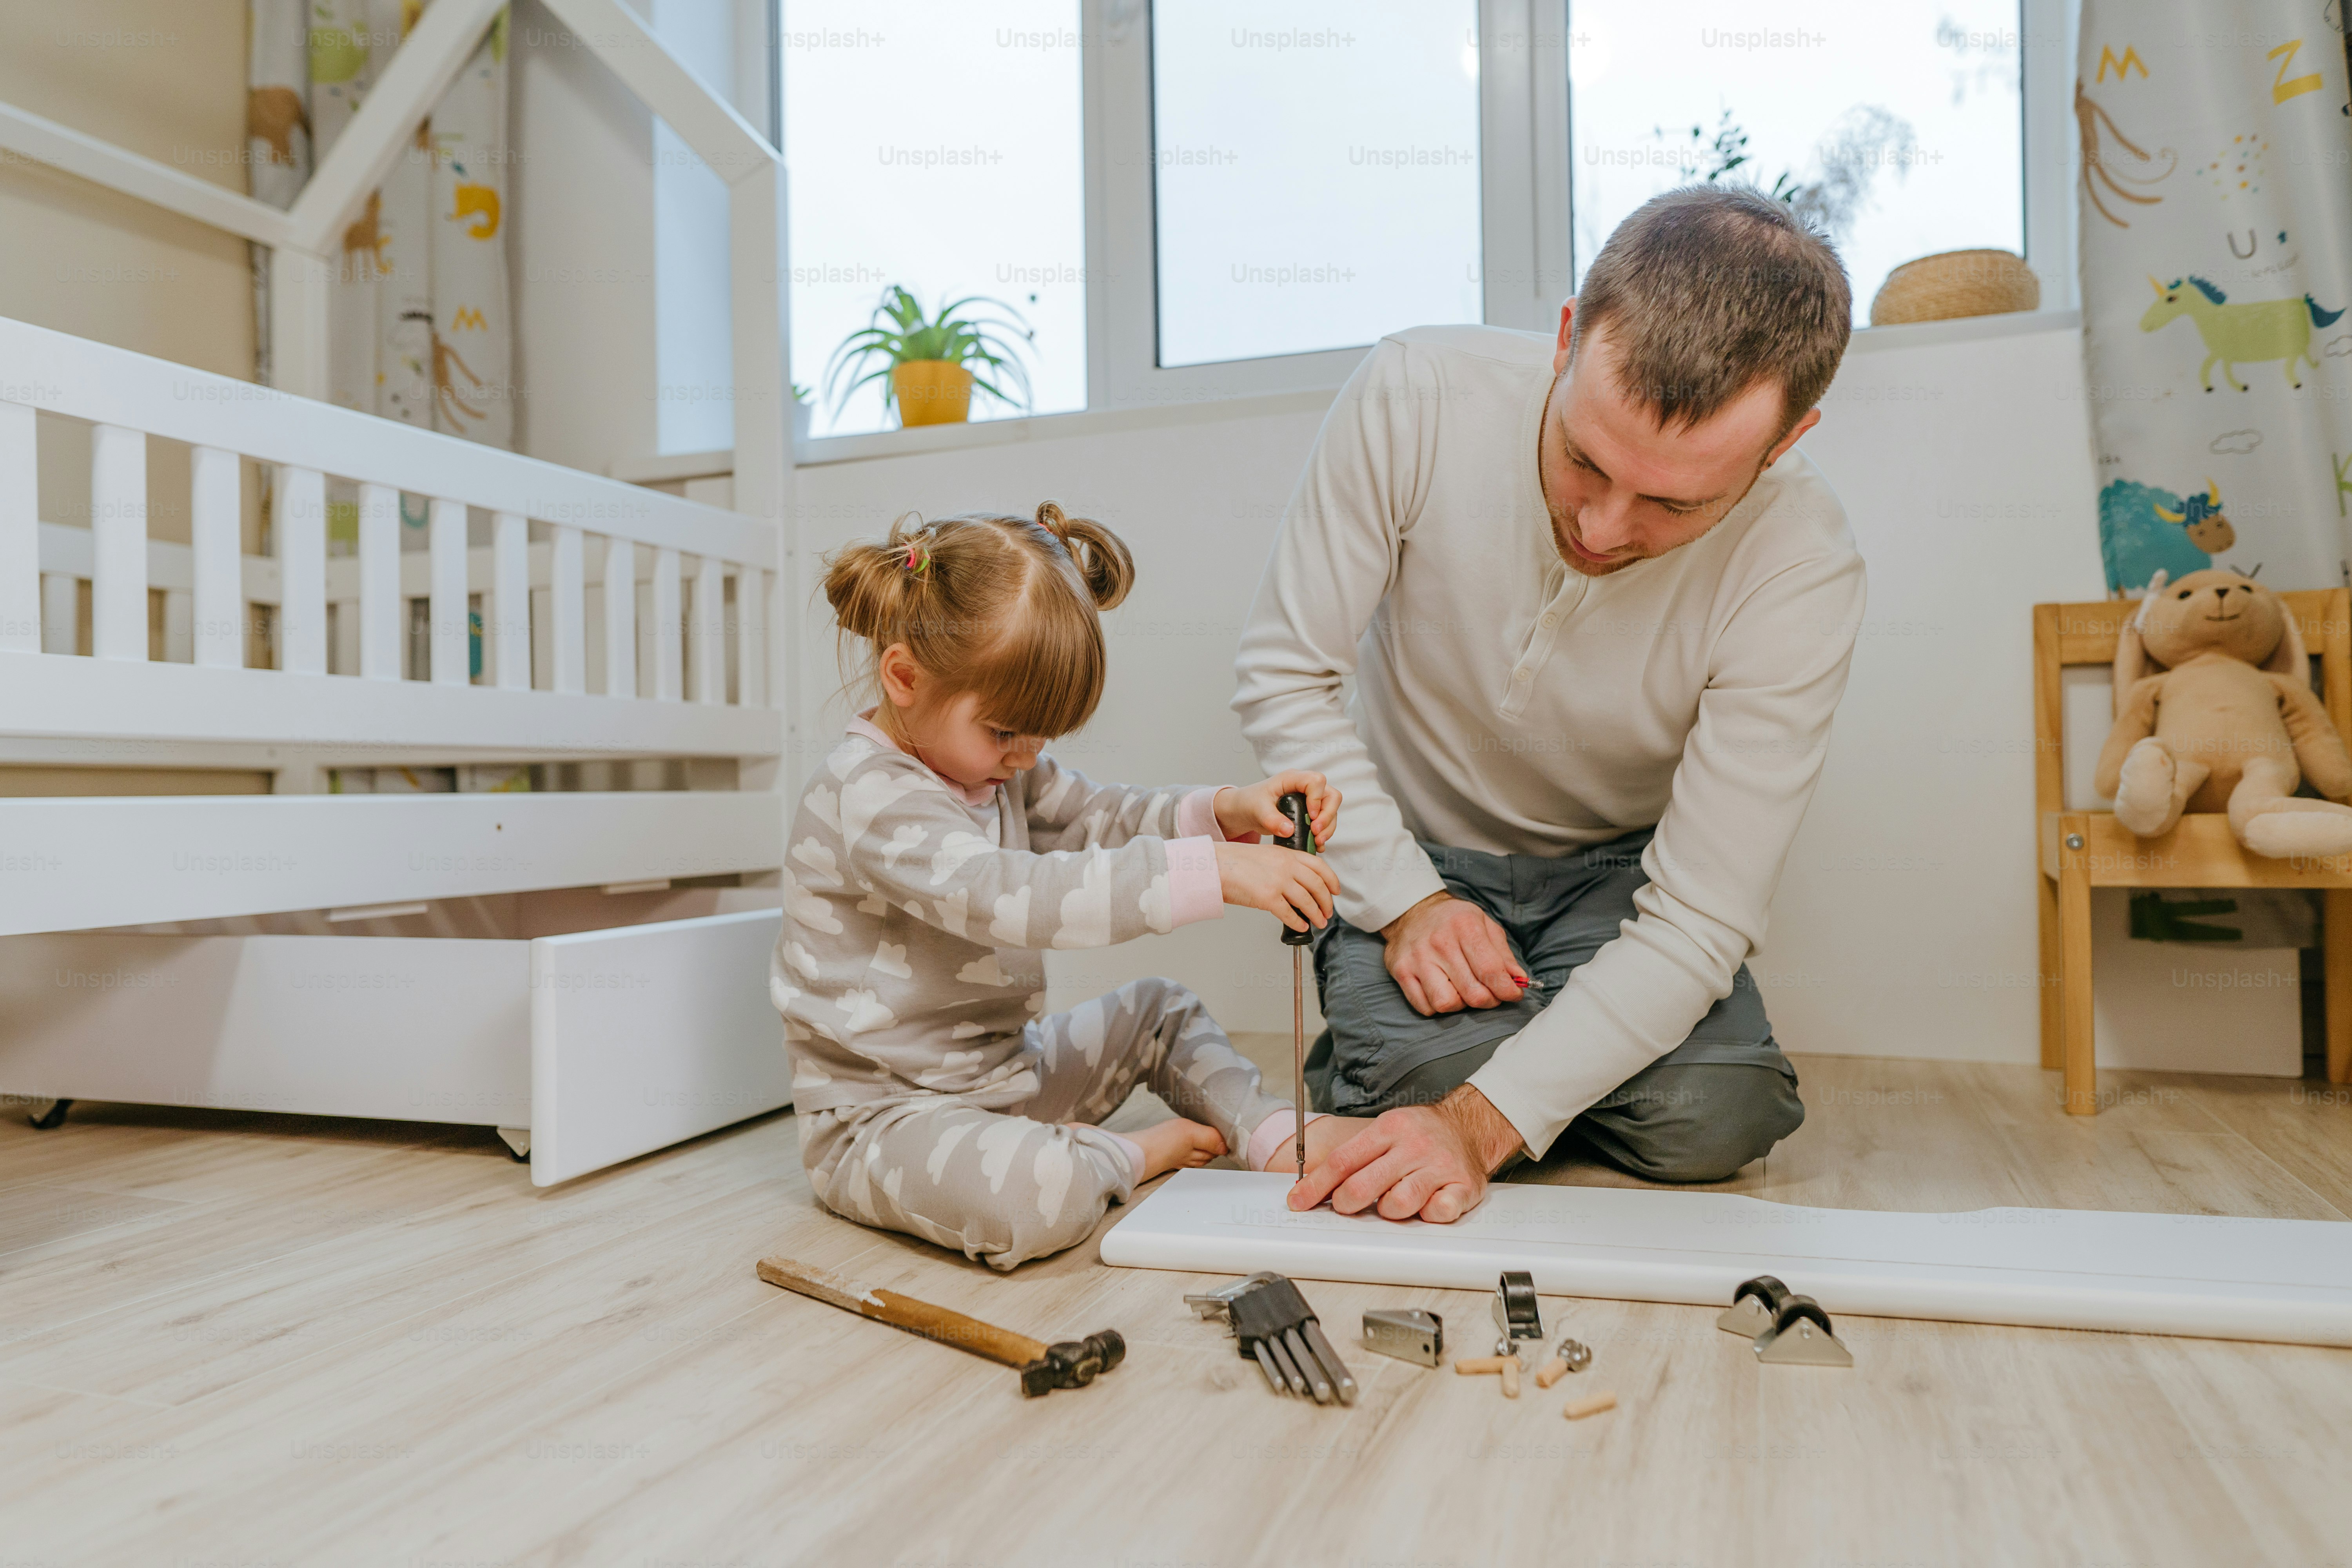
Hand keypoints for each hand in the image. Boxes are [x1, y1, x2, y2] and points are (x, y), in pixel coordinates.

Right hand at [1214, 841, 1338, 933]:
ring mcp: (1278, 882)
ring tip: (1319, 922)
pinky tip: (1301, 927)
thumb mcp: (1265, 854)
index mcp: (1286, 854)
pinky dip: (1298, 923)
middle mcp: (1286, 866)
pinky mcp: (1267, 898)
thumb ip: (1283, 864)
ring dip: (1316, 914)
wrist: (1214, 866)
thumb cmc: (1234, 861)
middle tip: (1328, 912)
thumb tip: (1296, 882)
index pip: (1319, 866)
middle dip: (1326, 902)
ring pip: (1307, 901)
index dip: (1332, 880)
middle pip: (1317, 886)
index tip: (1336, 890)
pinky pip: (1289, 914)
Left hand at [1216, 770, 1340, 846]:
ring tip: (1316, 842)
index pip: (1316, 781)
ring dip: (1328, 828)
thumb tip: (1289, 830)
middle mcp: (1305, 787)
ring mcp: (1310, 800)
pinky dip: (1324, 834)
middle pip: (1331, 796)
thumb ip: (1271, 819)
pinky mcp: (1311, 813)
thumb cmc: (1251, 803)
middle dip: (1327, 816)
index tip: (1310, 817)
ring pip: (1331, 810)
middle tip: (1315, 833)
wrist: (1247, 810)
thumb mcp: (1257, 810)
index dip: (1317, 799)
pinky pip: (1326, 822)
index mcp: (1292, 779)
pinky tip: (1316, 845)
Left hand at [1285, 1086, 1524, 1221]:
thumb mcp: (1384, 1131)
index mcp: (1389, 1129)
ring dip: (1388, 1211)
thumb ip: (1354, 1156)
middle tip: (1346, 1206)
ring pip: (1399, 1203)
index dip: (1315, 1185)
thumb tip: (1312, 1185)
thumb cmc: (1420, 1134)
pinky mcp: (1463, 1186)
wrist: (1469, 1126)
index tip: (1298, 1201)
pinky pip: (1439, 1212)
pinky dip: (1428, 1215)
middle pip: (1364, 1185)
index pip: (1342, 1161)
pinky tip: (1426, 1206)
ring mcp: (1440, 1166)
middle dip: (1346, 1203)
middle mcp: (1414, 1146)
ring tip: (1392, 1203)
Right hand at [1379, 891, 1524, 1014]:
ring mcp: (1417, 959)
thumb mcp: (1484, 925)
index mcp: (1464, 926)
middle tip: (1491, 994)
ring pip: (1446, 1004)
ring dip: (1461, 1004)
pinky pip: (1424, 1007)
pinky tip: (1444, 990)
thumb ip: (1503, 954)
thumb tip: (1519, 981)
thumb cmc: (1454, 920)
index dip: (1507, 989)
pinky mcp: (1401, 972)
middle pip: (1473, 993)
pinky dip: (1438, 1006)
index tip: (1513, 994)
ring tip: (1463, 990)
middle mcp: (1439, 943)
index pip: (1491, 970)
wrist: (1412, 910)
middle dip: (1489, 1000)